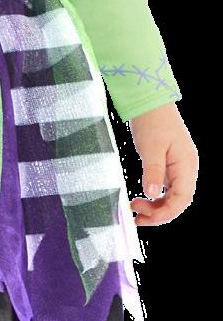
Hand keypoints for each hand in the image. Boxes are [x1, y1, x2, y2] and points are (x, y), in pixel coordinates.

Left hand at [128, 104, 197, 226]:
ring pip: (172, 196)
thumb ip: (153, 172)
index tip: (145, 218)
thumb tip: (153, 194)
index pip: (182, 199)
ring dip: (156, 206)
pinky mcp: (170, 165)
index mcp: (186, 165)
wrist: (150, 102)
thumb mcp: (150, 148)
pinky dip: (155, 196)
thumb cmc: (152, 121)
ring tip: (135, 207)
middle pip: (178, 201)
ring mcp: (179, 167)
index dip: (165, 213)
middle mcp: (186, 169)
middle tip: (136, 215)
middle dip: (159, 213)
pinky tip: (142, 197)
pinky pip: (166, 188)